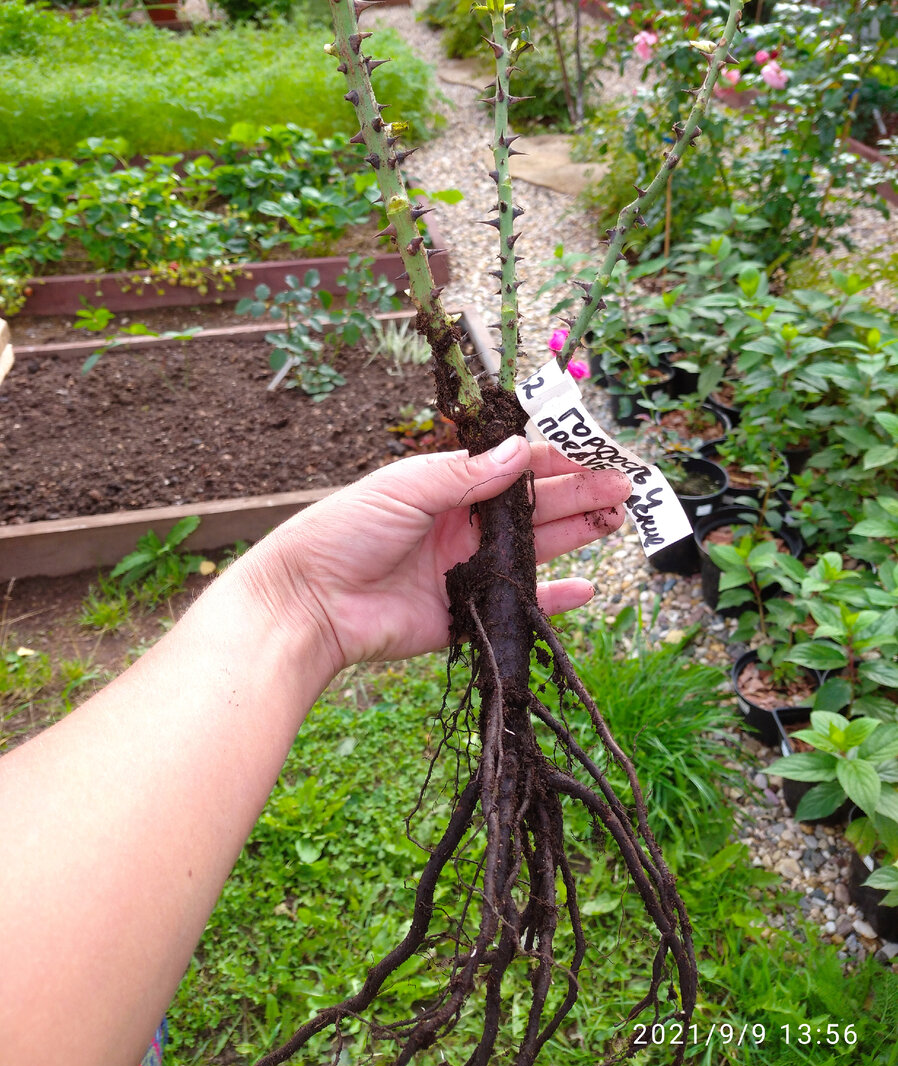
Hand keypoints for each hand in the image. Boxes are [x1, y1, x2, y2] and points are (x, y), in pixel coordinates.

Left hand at [243, 435, 629, 674]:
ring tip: (616, 522)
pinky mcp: (464, 613)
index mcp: (446, 487)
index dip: (556, 460)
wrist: (307, 603)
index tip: (596, 454)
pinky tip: (586, 588)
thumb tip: (522, 451)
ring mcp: (466, 569)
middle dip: (580, 494)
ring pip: (534, 549)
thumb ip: (466, 474)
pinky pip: (518, 603)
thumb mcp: (405, 488)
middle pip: (533, 507)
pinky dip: (552, 598)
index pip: (513, 467)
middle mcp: (462, 525)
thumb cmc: (343, 532)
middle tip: (624, 488)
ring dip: (576, 535)